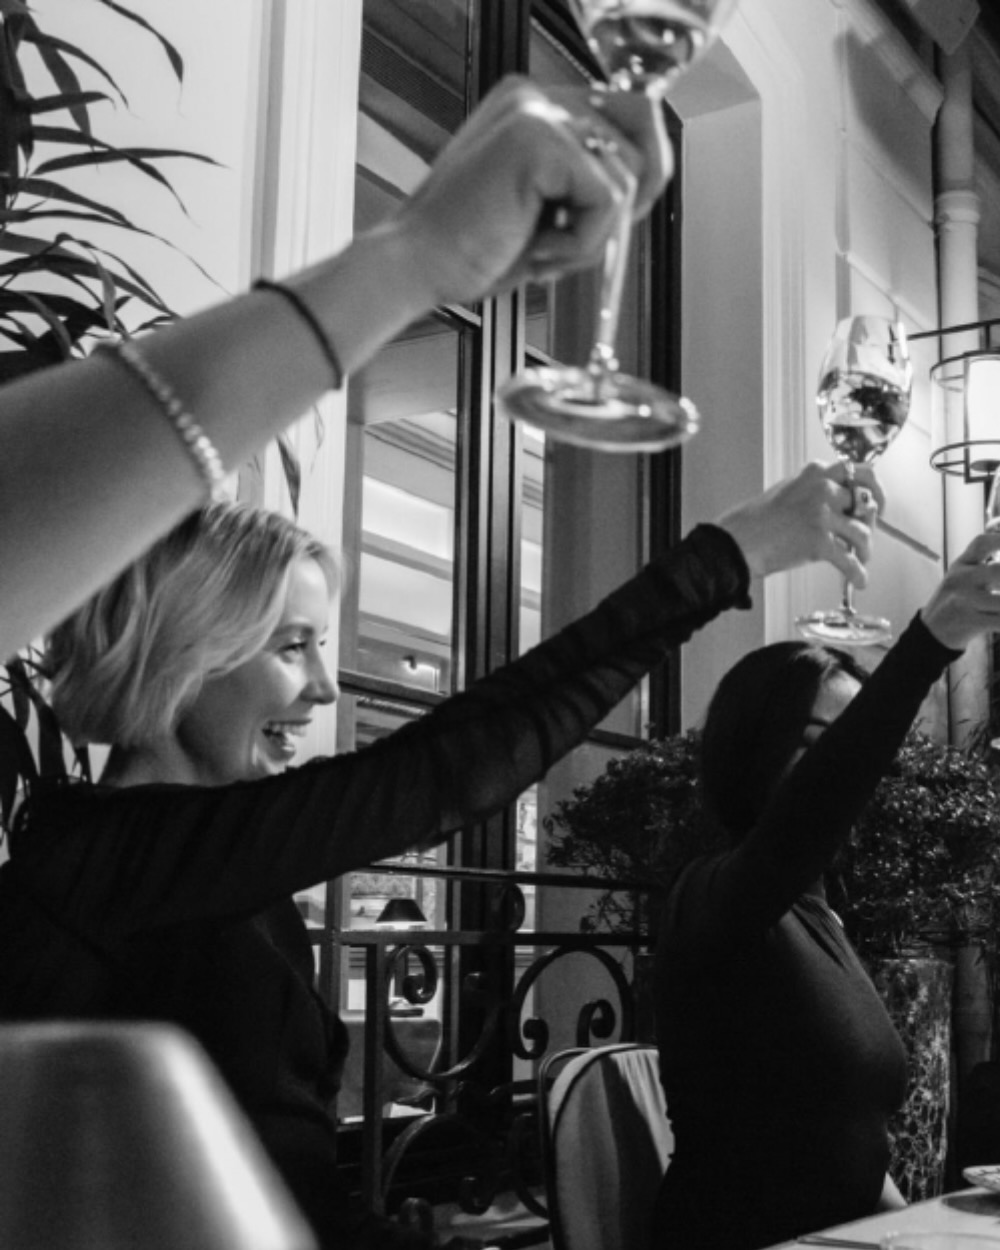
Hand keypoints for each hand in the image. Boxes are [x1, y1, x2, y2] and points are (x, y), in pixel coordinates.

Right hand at [387, 76, 670, 307]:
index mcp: (535, 107)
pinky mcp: (538, 139)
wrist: (416, 266)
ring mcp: (536, 112)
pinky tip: (535, 249)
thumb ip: (589, 183)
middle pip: (643, 133)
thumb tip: (649, 181)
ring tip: (542, 250)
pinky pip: (607, 198)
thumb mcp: (545, 210)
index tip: (604, 223)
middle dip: (626, 204)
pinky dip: (582, 243)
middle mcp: (536, 97)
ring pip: (629, 174)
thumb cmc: (470, 249)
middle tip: (575, 242)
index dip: (638, 175)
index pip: (629, 116)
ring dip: (594, 235)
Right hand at [714, 460, 884, 580]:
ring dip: (865, 550)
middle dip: (870, 523)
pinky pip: (850, 561)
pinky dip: (858, 573)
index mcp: (815, 473)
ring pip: (862, 534)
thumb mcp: (788, 492)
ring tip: (860, 559)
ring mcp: (823, 516)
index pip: (859, 472)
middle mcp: (823, 490)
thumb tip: (841, 505)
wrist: (736, 542)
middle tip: (867, 534)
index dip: (874, 490)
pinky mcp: (820, 543)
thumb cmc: (754, 521)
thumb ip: (815, 492)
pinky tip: (859, 580)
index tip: (876, 501)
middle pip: (865, 505)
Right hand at [920, 531, 999, 650]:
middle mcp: (960, 580)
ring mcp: (963, 601)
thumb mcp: (961, 577)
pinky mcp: (968, 622)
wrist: (932, 633)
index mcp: (960, 566)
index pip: (982, 544)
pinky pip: (999, 621)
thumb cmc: (955, 602)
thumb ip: (981, 564)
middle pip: (997, 570)